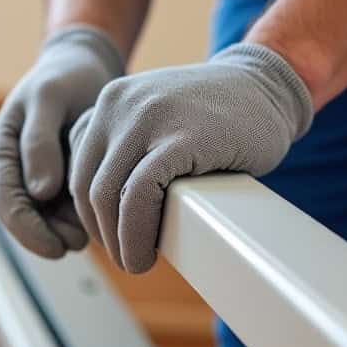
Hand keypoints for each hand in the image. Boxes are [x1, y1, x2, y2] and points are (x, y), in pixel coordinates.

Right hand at [0, 26, 124, 257]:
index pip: (6, 204)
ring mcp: (44, 179)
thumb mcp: (48, 99)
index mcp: (3, 155)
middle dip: (50, 238)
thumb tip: (39, 191)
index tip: (56, 248)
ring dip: (70, 231)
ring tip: (96, 228)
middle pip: (27, 220)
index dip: (27, 232)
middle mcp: (20, 172)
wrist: (87, 67)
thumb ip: (39, 142)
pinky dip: (88, 216)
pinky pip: (74, 209)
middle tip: (81, 243)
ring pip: (51, 221)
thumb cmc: (63, 77)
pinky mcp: (69, 181)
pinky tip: (107, 211)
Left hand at [68, 42, 313, 272]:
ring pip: (108, 195)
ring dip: (118, 241)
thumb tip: (98, 209)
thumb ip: (124, 145)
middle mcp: (121, 104)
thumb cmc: (218, 115)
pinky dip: (137, 233)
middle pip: (87, 185)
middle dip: (101, 232)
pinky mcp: (183, 138)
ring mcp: (150, 117)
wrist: (269, 87)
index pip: (76, 167)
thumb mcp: (154, 116)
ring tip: (137, 260)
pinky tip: (148, 252)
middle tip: (124, 256)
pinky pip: (140, 194)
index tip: (110, 233)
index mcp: (111, 102)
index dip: (88, 211)